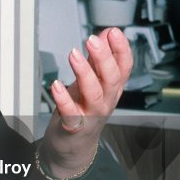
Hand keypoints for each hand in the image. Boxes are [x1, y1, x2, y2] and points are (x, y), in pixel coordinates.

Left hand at [44, 27, 132, 177]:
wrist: (72, 146)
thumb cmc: (82, 110)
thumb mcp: (92, 82)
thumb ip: (98, 59)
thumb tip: (107, 34)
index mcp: (111, 89)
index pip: (124, 67)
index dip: (121, 50)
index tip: (114, 32)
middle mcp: (105, 101)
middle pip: (111, 78)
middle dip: (104, 57)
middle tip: (93, 39)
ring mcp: (91, 114)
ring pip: (94, 93)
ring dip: (85, 73)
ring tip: (74, 55)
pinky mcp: (74, 126)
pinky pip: (71, 113)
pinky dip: (64, 99)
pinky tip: (56, 85)